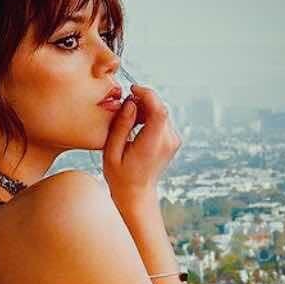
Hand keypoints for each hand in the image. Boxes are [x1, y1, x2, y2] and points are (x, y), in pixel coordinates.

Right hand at [101, 84, 181, 208]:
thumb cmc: (120, 177)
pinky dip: (149, 116)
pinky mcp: (173, 140)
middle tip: (125, 107)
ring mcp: (173, 141)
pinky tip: (137, 126)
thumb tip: (130, 103)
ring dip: (145, 109)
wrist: (137, 194)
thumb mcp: (111, 152)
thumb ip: (121, 126)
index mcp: (152, 145)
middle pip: (160, 108)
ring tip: (129, 120)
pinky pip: (162, 119)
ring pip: (161, 112)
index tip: (132, 89)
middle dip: (143, 100)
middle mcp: (167, 142)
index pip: (159, 110)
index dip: (147, 94)